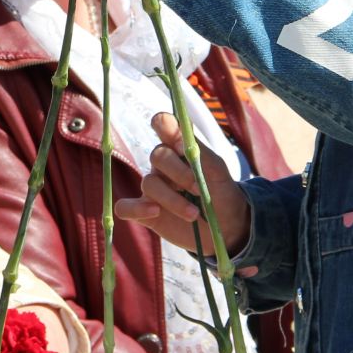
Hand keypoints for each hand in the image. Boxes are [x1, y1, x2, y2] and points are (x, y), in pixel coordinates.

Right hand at [116, 112, 251, 263]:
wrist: (227, 227)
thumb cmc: (222, 192)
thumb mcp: (217, 170)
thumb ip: (198, 149)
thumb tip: (179, 130)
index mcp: (180, 149)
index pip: (163, 125)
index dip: (165, 126)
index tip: (178, 143)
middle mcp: (163, 166)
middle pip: (157, 155)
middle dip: (179, 173)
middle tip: (199, 189)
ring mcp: (153, 189)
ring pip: (148, 183)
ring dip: (173, 199)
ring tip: (194, 214)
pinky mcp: (146, 213)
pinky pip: (125, 207)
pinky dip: (135, 208)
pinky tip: (154, 212)